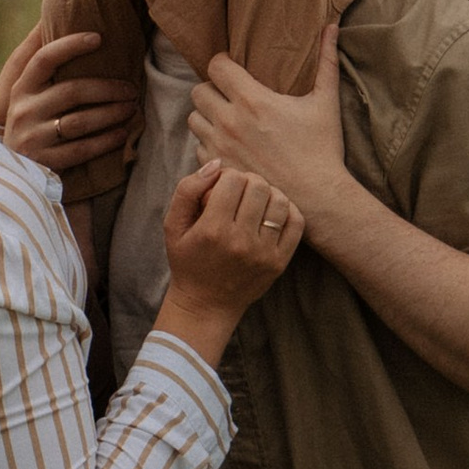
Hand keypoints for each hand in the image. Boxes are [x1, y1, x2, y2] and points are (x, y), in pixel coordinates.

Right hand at [0, 23, 139, 171]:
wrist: (12, 167)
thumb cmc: (31, 120)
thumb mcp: (29, 92)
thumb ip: (43, 62)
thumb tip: (52, 17)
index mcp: (21, 87)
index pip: (44, 59)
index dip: (70, 45)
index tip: (99, 37)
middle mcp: (24, 110)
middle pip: (71, 91)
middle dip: (107, 87)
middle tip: (132, 88)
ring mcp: (32, 137)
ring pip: (79, 121)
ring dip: (111, 113)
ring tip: (131, 107)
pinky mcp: (44, 161)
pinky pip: (81, 149)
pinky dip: (105, 141)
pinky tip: (122, 134)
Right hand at [150, 159, 301, 362]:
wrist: (206, 304)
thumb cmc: (188, 261)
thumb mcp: (173, 225)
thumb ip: (188, 190)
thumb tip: (216, 164)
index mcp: (212, 230)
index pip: (233, 180)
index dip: (227, 176)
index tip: (222, 187)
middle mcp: (240, 241)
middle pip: (258, 186)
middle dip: (248, 182)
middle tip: (240, 193)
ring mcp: (264, 253)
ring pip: (280, 201)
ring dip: (268, 194)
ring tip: (256, 203)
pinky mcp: (280, 262)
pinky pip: (296, 222)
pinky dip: (287, 211)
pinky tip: (271, 214)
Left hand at [188, 23, 351, 231]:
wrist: (317, 198)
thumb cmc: (323, 149)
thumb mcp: (326, 102)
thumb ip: (327, 60)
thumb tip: (332, 25)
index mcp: (253, 100)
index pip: (215, 66)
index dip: (222, 63)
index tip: (233, 68)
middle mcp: (230, 121)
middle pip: (198, 91)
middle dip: (212, 89)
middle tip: (229, 96)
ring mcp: (220, 147)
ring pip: (194, 119)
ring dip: (207, 116)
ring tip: (226, 120)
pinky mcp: (219, 169)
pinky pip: (199, 147)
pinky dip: (209, 144)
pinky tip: (228, 146)